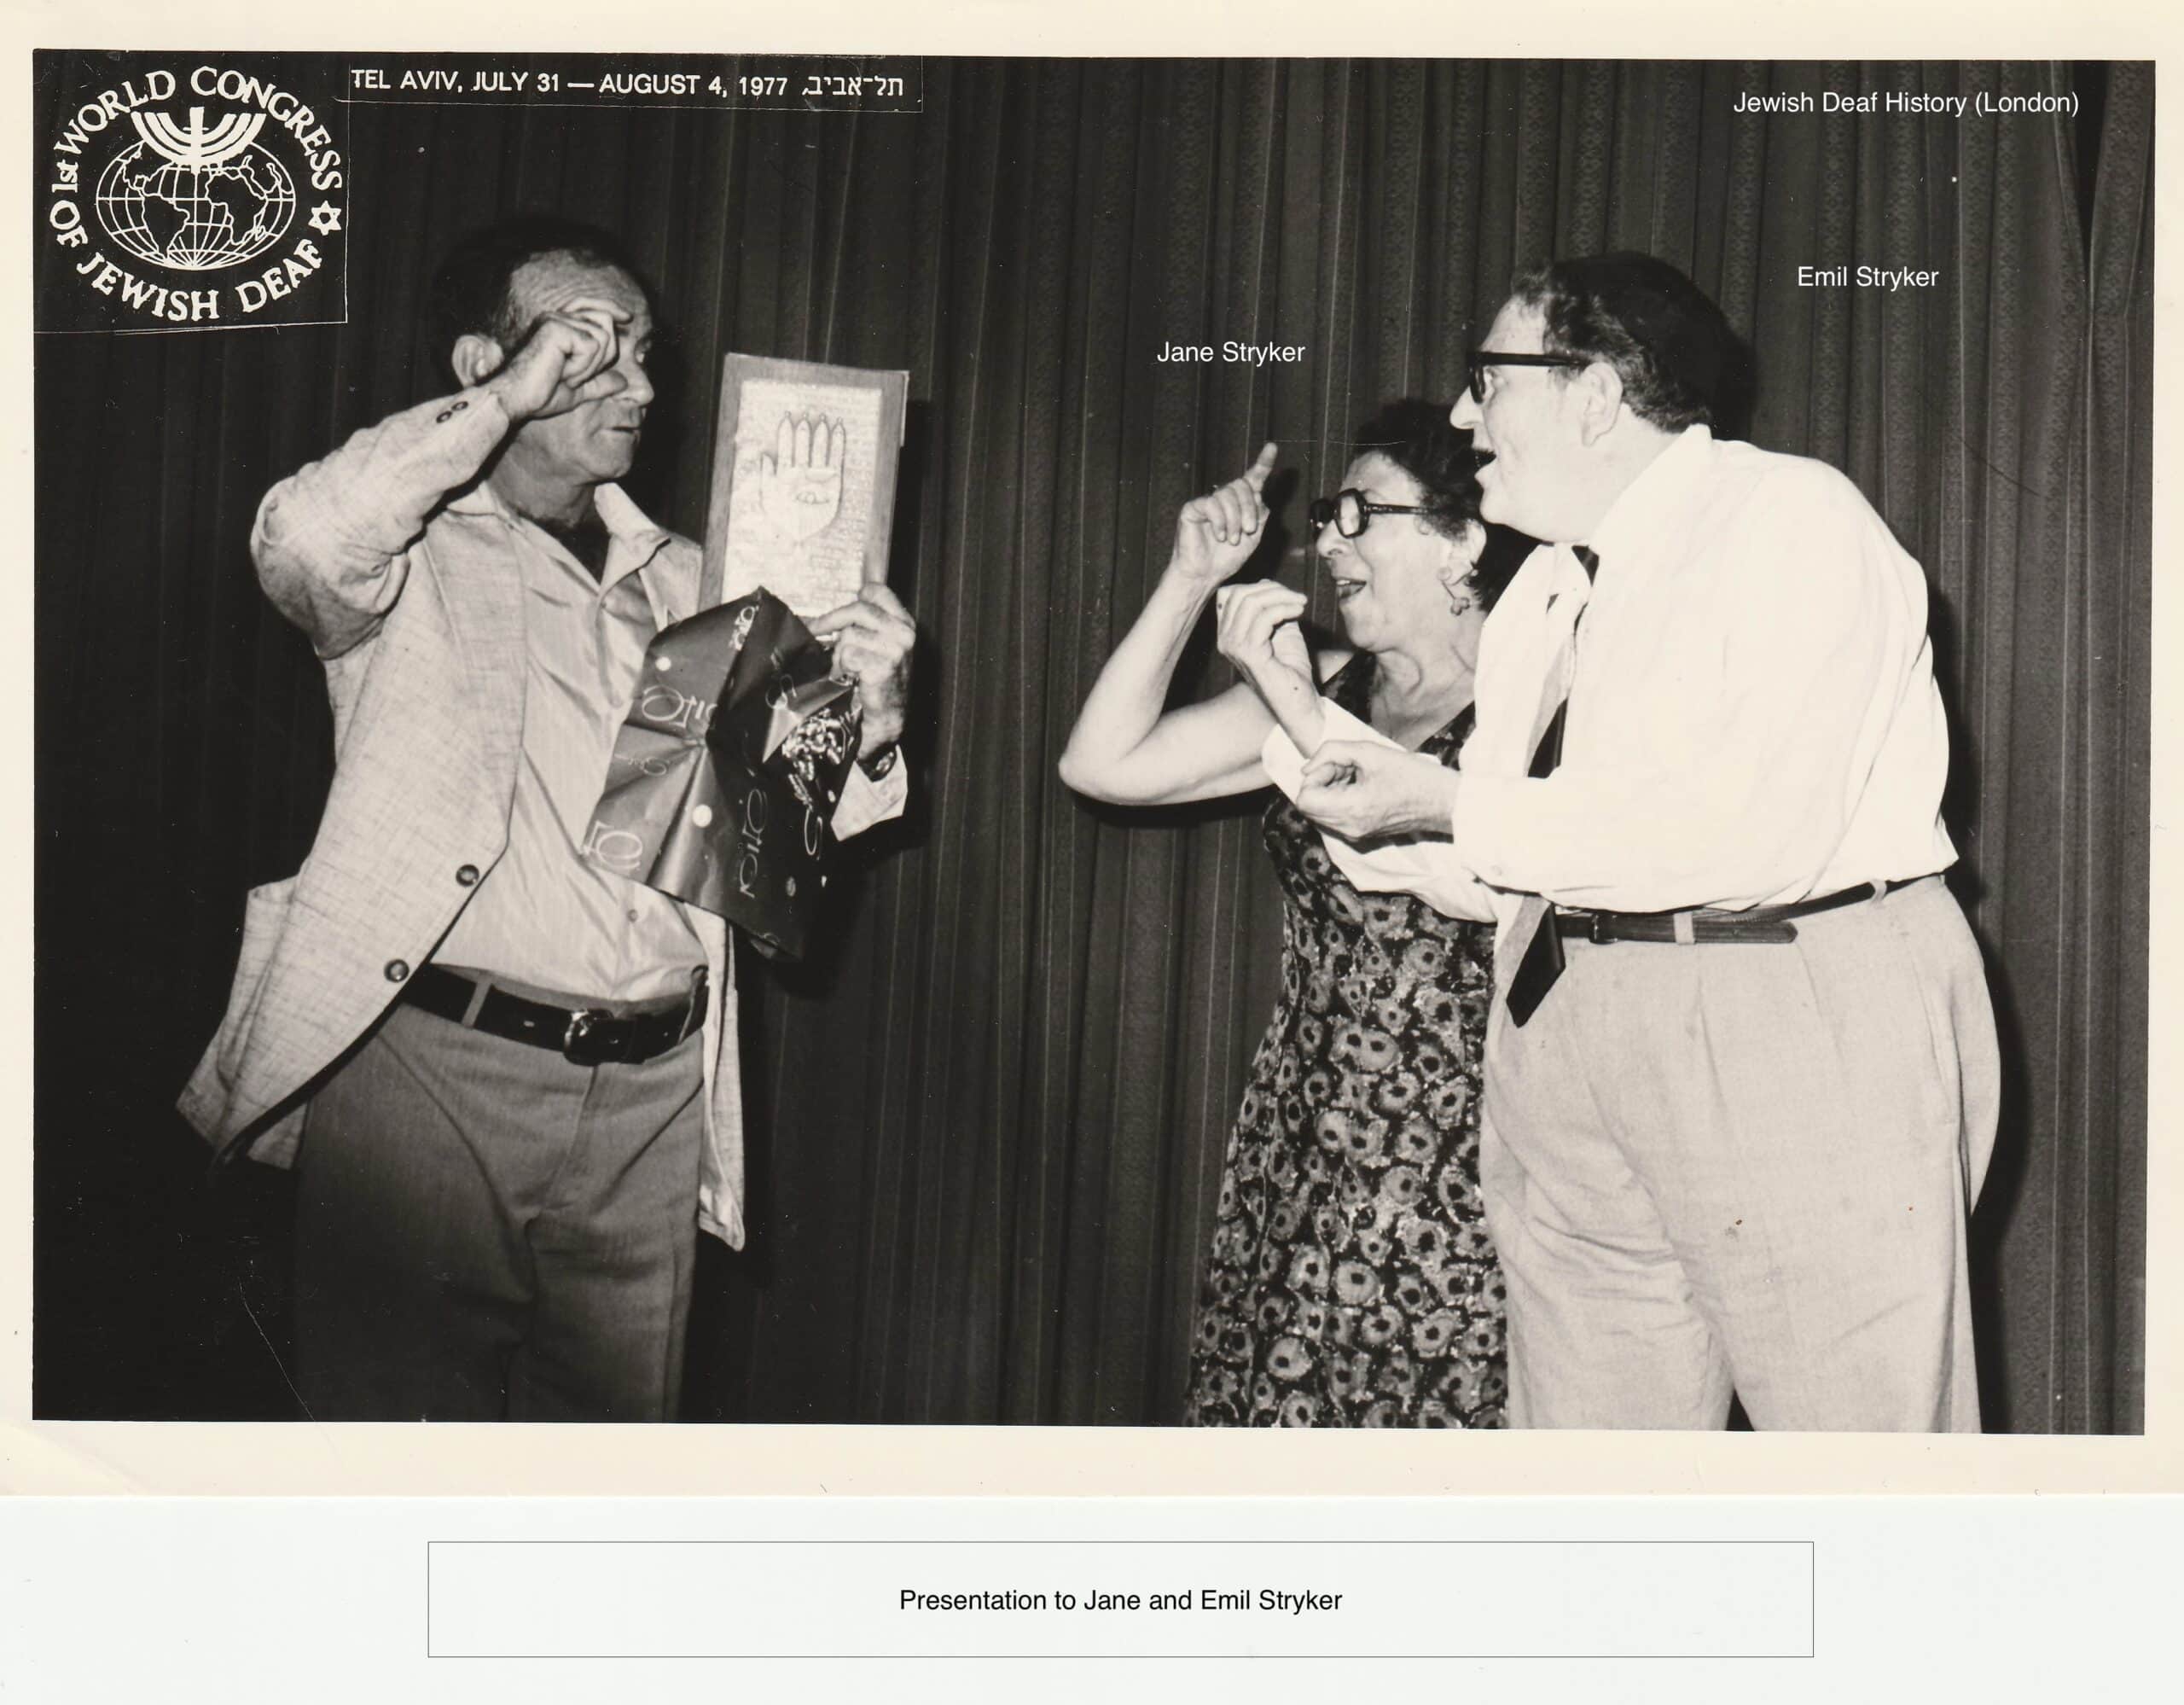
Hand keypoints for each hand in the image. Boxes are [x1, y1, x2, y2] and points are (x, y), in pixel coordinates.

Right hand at [481, 298, 630, 421]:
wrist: (517, 400)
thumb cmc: (540, 395)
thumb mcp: (577, 390)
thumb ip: (599, 383)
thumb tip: (623, 382)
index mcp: (560, 326)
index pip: (593, 306)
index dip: (612, 309)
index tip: (628, 318)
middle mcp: (557, 317)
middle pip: (605, 322)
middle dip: (602, 356)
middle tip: (574, 375)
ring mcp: (555, 320)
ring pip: (602, 337)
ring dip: (589, 365)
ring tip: (565, 374)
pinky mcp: (555, 328)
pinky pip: (591, 346)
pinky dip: (582, 367)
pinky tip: (561, 373)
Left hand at [759, 414, 845, 542]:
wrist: (800, 535)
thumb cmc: (781, 519)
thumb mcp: (768, 497)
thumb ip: (766, 476)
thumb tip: (764, 455)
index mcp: (787, 473)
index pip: (786, 448)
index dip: (786, 433)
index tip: (786, 416)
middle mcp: (802, 471)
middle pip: (803, 445)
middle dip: (804, 429)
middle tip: (807, 412)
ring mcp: (817, 475)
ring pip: (819, 450)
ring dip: (821, 434)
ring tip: (822, 418)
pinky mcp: (833, 482)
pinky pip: (836, 460)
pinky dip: (838, 445)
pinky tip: (838, 430)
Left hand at [808, 584, 915, 757]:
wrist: (886, 718)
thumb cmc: (878, 682)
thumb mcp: (879, 645)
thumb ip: (866, 625)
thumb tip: (832, 609)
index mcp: (905, 623)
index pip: (877, 591)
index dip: (855, 598)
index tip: (839, 611)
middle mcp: (904, 633)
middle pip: (858, 610)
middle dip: (831, 621)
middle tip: (814, 629)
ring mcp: (895, 649)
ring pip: (849, 635)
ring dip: (840, 654)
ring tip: (847, 669)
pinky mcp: (883, 666)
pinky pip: (848, 655)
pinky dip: (842, 668)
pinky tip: (851, 678)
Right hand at [1170, 442, 1277, 590]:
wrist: (1205, 574)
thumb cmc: (1227, 558)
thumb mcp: (1253, 537)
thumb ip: (1260, 515)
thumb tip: (1261, 495)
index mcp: (1241, 504)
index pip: (1252, 479)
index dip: (1263, 463)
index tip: (1272, 447)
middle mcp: (1224, 499)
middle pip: (1241, 485)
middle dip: (1249, 508)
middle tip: (1249, 530)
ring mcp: (1208, 502)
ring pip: (1227, 494)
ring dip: (1234, 519)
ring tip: (1231, 538)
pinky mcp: (1193, 508)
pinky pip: (1211, 503)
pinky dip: (1219, 521)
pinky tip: (1218, 535)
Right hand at [1214, 580, 1312, 701]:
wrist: (1298, 699)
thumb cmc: (1290, 668)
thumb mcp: (1280, 628)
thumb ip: (1270, 606)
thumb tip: (1265, 584)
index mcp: (1227, 633)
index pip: (1230, 594)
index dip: (1258, 586)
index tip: (1286, 594)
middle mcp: (1225, 640)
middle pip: (1239, 594)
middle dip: (1272, 589)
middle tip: (1297, 597)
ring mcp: (1234, 647)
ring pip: (1251, 603)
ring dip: (1281, 597)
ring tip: (1300, 604)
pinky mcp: (1249, 653)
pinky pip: (1264, 617)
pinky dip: (1284, 608)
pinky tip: (1298, 612)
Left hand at [1296, 741, 1460, 841]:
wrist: (1445, 803)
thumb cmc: (1414, 775)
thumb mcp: (1370, 751)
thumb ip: (1332, 752)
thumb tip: (1307, 768)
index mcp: (1351, 810)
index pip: (1305, 798)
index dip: (1315, 775)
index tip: (1338, 764)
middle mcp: (1349, 829)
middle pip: (1310, 807)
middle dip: (1322, 781)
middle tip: (1348, 767)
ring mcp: (1355, 835)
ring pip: (1321, 812)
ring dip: (1330, 790)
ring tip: (1357, 774)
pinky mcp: (1362, 835)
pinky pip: (1336, 818)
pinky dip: (1340, 799)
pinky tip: (1362, 785)